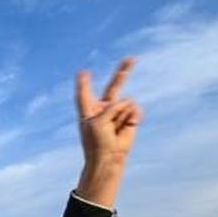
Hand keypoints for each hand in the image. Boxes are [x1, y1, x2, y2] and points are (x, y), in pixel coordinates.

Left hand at [75, 57, 142, 207]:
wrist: (109, 158)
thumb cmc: (97, 142)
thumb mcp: (97, 122)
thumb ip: (111, 107)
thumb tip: (130, 101)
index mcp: (89, 110)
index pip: (86, 94)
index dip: (85, 83)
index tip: (83, 72)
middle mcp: (104, 109)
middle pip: (113, 87)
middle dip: (122, 73)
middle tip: (131, 58)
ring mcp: (118, 113)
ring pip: (125, 103)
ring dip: (120, 116)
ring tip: (114, 129)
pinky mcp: (131, 119)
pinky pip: (134, 110)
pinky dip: (131, 118)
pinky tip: (125, 128)